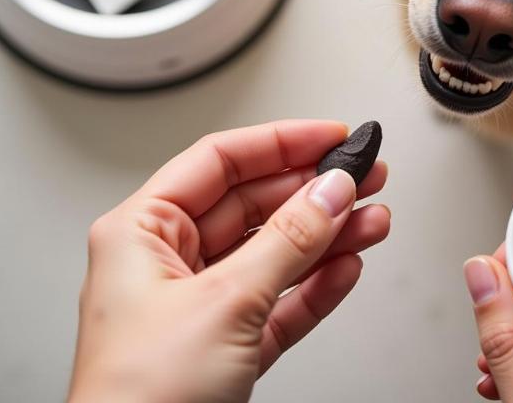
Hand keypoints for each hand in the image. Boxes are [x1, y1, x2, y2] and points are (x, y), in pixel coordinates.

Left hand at [68, 120, 389, 402]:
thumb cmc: (139, 402)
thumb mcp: (224, 303)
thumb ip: (287, 241)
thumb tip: (331, 190)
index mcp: (142, 233)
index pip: (220, 162)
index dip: (281, 143)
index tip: (331, 137)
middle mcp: (168, 262)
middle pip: (255, 204)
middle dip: (314, 191)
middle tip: (364, 176)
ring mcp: (200, 304)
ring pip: (274, 252)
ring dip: (327, 236)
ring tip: (372, 218)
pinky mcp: (226, 345)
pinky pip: (280, 300)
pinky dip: (316, 284)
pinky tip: (347, 266)